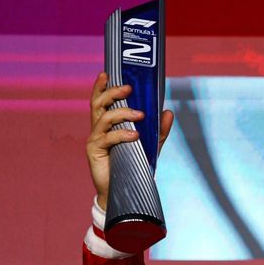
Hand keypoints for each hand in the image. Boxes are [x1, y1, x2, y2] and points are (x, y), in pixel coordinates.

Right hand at [86, 72, 173, 209]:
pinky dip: (122, 134)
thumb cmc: (133, 166)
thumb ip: (158, 129)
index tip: (107, 73)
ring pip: (104, 118)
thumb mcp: (150, 145)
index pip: (101, 101)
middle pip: (99, 104)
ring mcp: (95, 139)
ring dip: (123, 113)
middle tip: (129, 89)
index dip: (101, 86)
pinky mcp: (94, 152)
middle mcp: (98, 129)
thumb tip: (168, 112)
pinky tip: (135, 135)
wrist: (124, 191)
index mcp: (107, 124)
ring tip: (141, 115)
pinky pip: (108, 138)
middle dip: (113, 93)